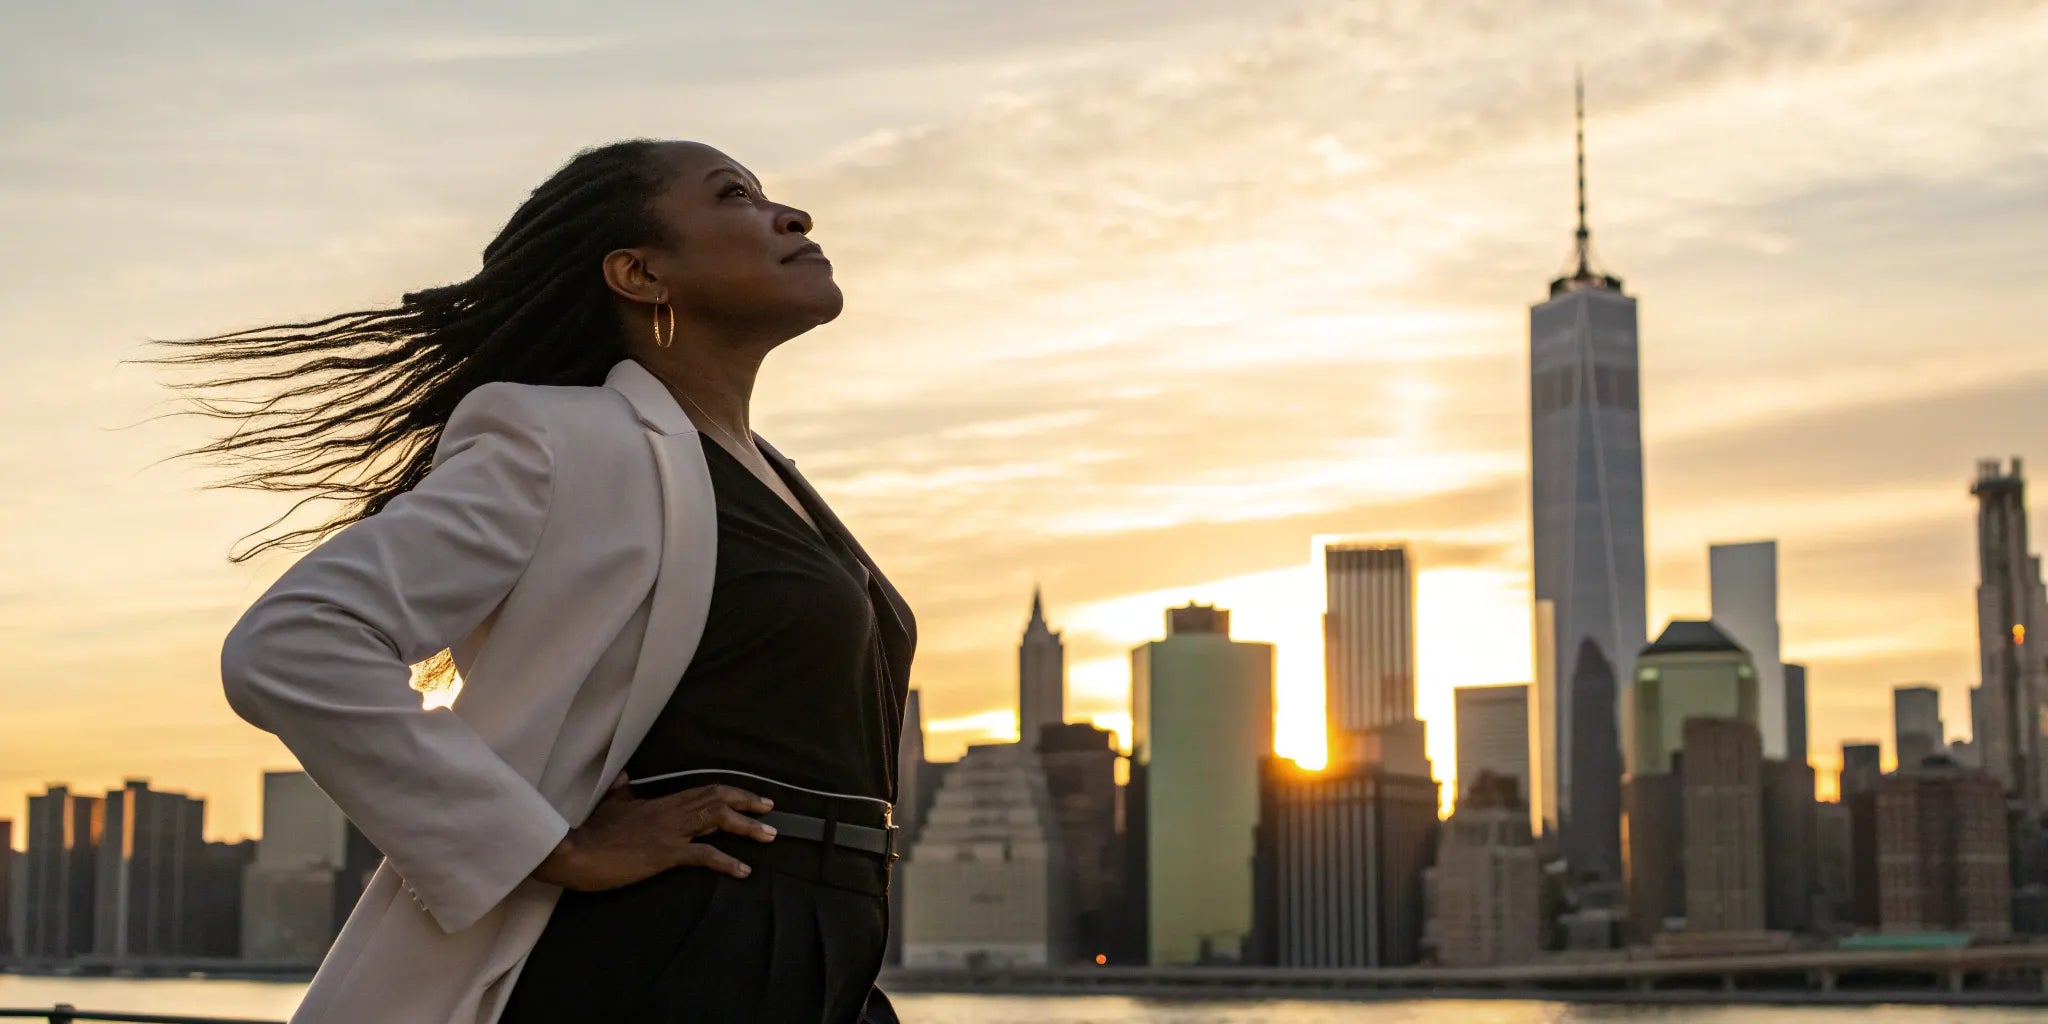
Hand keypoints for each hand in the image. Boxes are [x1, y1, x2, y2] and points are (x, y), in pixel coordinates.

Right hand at [530, 772, 775, 890]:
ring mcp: (669, 832)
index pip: (703, 791)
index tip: (752, 795)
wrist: (575, 852)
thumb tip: (623, 775)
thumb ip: (621, 790)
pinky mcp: (665, 853)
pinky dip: (726, 861)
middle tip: (771, 807)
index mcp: (661, 803)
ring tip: (769, 835)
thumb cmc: (591, 832)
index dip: (731, 792)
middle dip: (748, 802)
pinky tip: (743, 870)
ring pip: (717, 821)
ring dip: (747, 827)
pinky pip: (703, 855)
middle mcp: (670, 813)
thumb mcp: (609, 805)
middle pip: (717, 799)